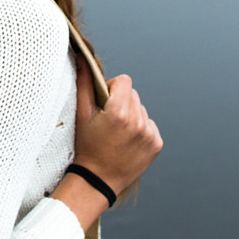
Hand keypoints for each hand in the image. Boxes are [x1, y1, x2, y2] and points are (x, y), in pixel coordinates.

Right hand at [66, 60, 162, 209]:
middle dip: (122, 102)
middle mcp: (138, 122)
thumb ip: (84, 83)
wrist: (98, 180)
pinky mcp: (156, 144)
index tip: (105, 103)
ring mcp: (149, 134)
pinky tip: (127, 141)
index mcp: (119, 113)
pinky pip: (150, 125)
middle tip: (109, 120)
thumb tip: (83, 58)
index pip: (124, 81)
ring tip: (118, 133)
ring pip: (142, 110)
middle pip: (133, 95)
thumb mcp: (82, 115)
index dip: (112, 88)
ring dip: (132, 116)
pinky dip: (140, 129)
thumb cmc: (87, 147)